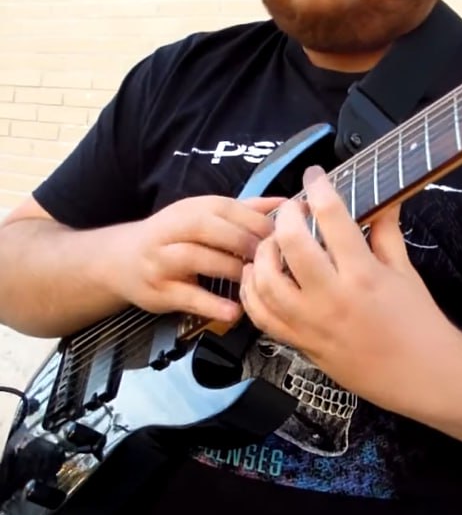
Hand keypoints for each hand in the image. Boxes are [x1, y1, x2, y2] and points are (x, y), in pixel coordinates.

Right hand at [106, 195, 282, 321]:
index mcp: (191, 209)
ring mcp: (162, 260)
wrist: (122, 260)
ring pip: (196, 258)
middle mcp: (172, 229)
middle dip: (242, 241)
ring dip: (229, 268)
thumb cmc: (175, 238)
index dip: (255, 221)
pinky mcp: (158, 290)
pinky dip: (212, 304)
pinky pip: (187, 296)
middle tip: (271, 257)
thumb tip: (286, 203)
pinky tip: (235, 311)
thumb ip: (246, 211)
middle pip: (208, 228)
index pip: (225, 207)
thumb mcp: (205, 217)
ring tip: (254, 280)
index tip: (281, 235)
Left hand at [239, 167, 457, 410]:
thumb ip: (386, 232)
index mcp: (363, 274)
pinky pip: (263, 318)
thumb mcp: (405, 271)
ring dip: (263, 255)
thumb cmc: (418, 322)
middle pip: (290, 244)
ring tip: (271, 244)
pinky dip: (253, 294)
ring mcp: (311, 324)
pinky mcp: (301, 344)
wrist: (421, 374)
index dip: (319, 188)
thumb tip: (382, 200)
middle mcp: (332, 297)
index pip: (332, 217)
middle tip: (293, 210)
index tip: (315, 175)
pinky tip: (259, 277)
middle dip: (286, 216)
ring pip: (266, 283)